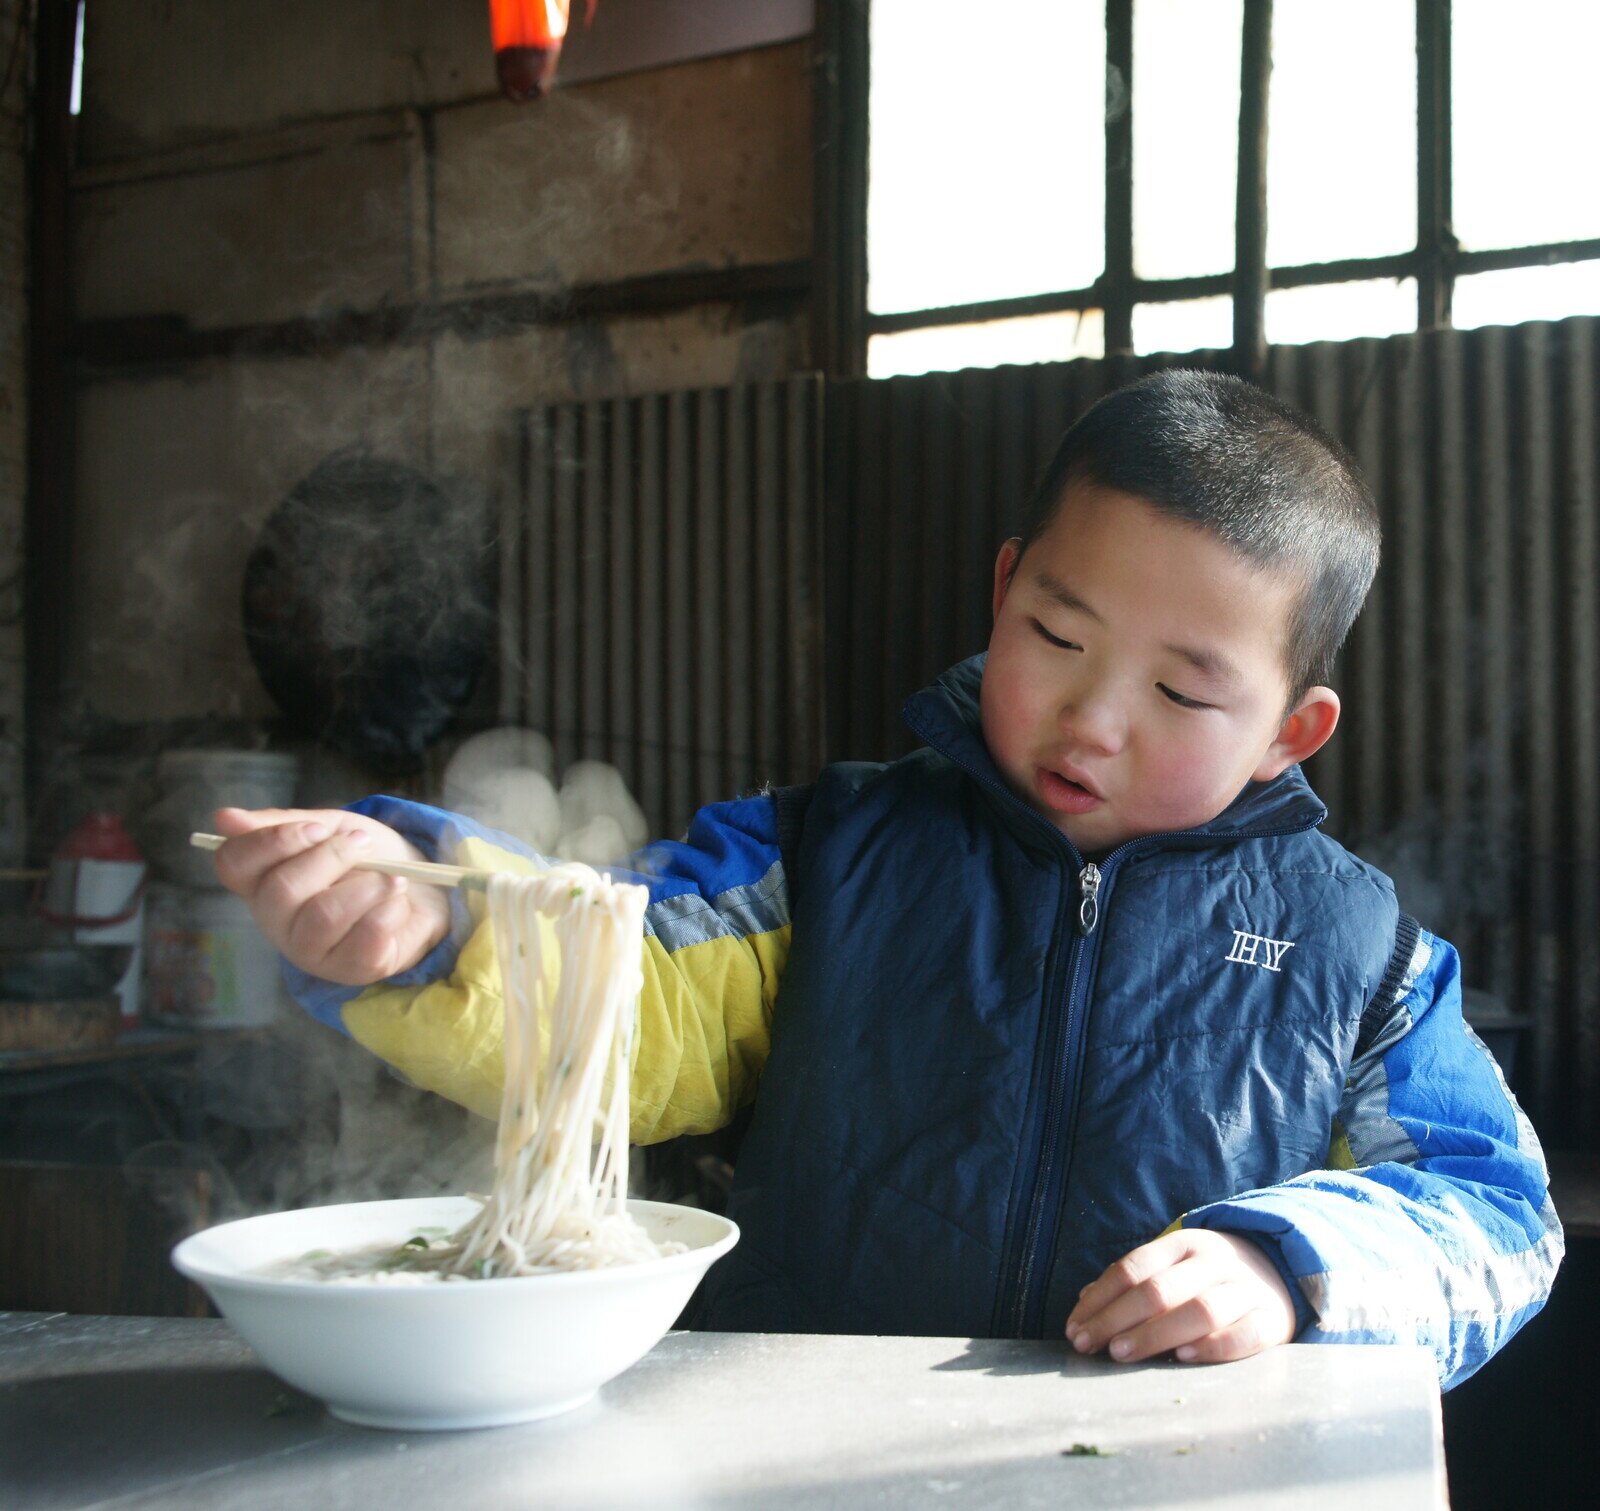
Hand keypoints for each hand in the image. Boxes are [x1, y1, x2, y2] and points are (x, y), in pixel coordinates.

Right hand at [209, 807, 451, 986]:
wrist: (422, 889)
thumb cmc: (364, 859)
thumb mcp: (328, 828)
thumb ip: (282, 823)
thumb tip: (225, 818)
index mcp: (260, 881)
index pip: (234, 863)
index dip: (273, 841)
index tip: (318, 828)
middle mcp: (275, 920)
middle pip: (282, 888)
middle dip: (333, 856)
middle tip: (363, 843)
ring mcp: (309, 950)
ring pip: (325, 915)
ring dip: (369, 884)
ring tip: (393, 877)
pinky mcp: (349, 969)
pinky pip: (366, 936)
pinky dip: (390, 909)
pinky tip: (397, 902)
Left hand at [1064, 1229, 1296, 1365]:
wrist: (1281, 1270)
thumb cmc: (1209, 1276)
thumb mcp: (1173, 1266)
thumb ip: (1133, 1282)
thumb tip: (1084, 1301)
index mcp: (1182, 1244)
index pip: (1132, 1268)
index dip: (1100, 1299)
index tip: (1074, 1327)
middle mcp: (1213, 1261)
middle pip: (1159, 1289)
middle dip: (1117, 1318)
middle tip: (1089, 1344)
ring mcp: (1244, 1289)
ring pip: (1198, 1310)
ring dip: (1155, 1334)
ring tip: (1122, 1353)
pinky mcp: (1271, 1320)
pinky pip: (1244, 1334)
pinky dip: (1212, 1346)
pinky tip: (1182, 1358)